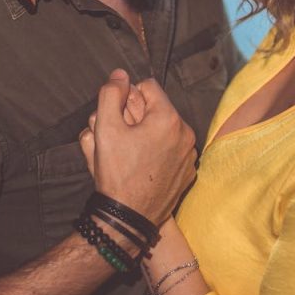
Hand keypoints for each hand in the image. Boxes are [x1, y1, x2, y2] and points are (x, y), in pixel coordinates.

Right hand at [78, 70, 196, 224]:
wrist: (128, 219)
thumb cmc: (116, 173)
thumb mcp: (105, 128)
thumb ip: (111, 94)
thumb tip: (120, 75)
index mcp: (169, 118)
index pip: (147, 86)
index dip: (126, 97)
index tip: (116, 117)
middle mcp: (186, 134)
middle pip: (154, 110)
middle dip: (132, 118)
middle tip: (115, 138)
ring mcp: (189, 155)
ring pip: (161, 131)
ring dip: (143, 136)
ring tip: (125, 156)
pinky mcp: (186, 173)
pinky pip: (170, 151)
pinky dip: (155, 154)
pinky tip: (140, 168)